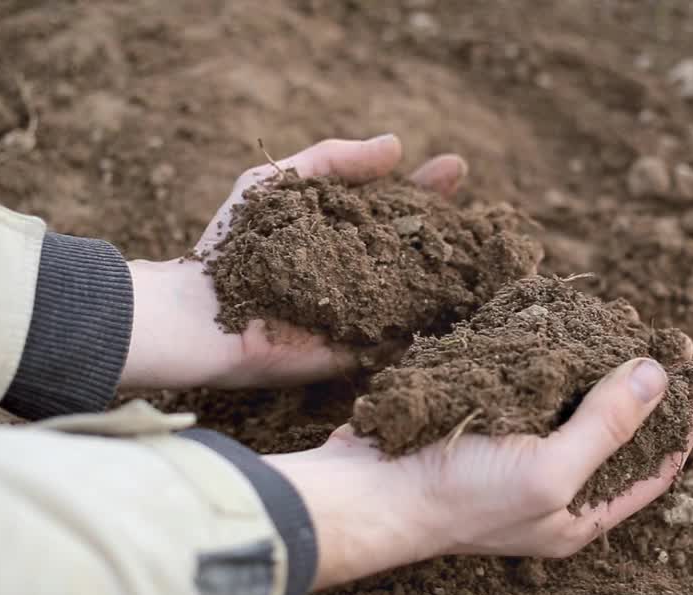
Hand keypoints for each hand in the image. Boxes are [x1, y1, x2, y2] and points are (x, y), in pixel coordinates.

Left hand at [120, 135, 468, 389]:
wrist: (200, 311)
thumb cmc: (232, 243)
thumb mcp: (280, 182)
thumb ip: (334, 159)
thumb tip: (397, 145)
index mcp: (344, 230)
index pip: (398, 205)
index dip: (429, 189)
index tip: (456, 168)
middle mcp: (361, 271)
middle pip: (420, 248)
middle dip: (453, 232)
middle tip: (488, 218)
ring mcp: (364, 313)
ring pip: (423, 292)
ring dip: (457, 277)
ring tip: (492, 258)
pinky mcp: (360, 352)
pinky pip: (406, 338)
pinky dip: (436, 323)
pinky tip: (471, 305)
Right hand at [264, 356, 692, 589]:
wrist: (363, 492)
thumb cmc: (456, 496)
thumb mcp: (547, 470)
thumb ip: (608, 426)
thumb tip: (659, 375)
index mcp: (579, 512)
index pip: (655, 464)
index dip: (685, 418)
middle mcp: (553, 486)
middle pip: (619, 432)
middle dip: (646, 385)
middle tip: (665, 337)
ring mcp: (515, 454)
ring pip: (573, 403)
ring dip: (598, 363)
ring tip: (621, 322)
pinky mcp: (481, 422)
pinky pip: (528, 385)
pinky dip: (547, 354)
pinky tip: (556, 323)